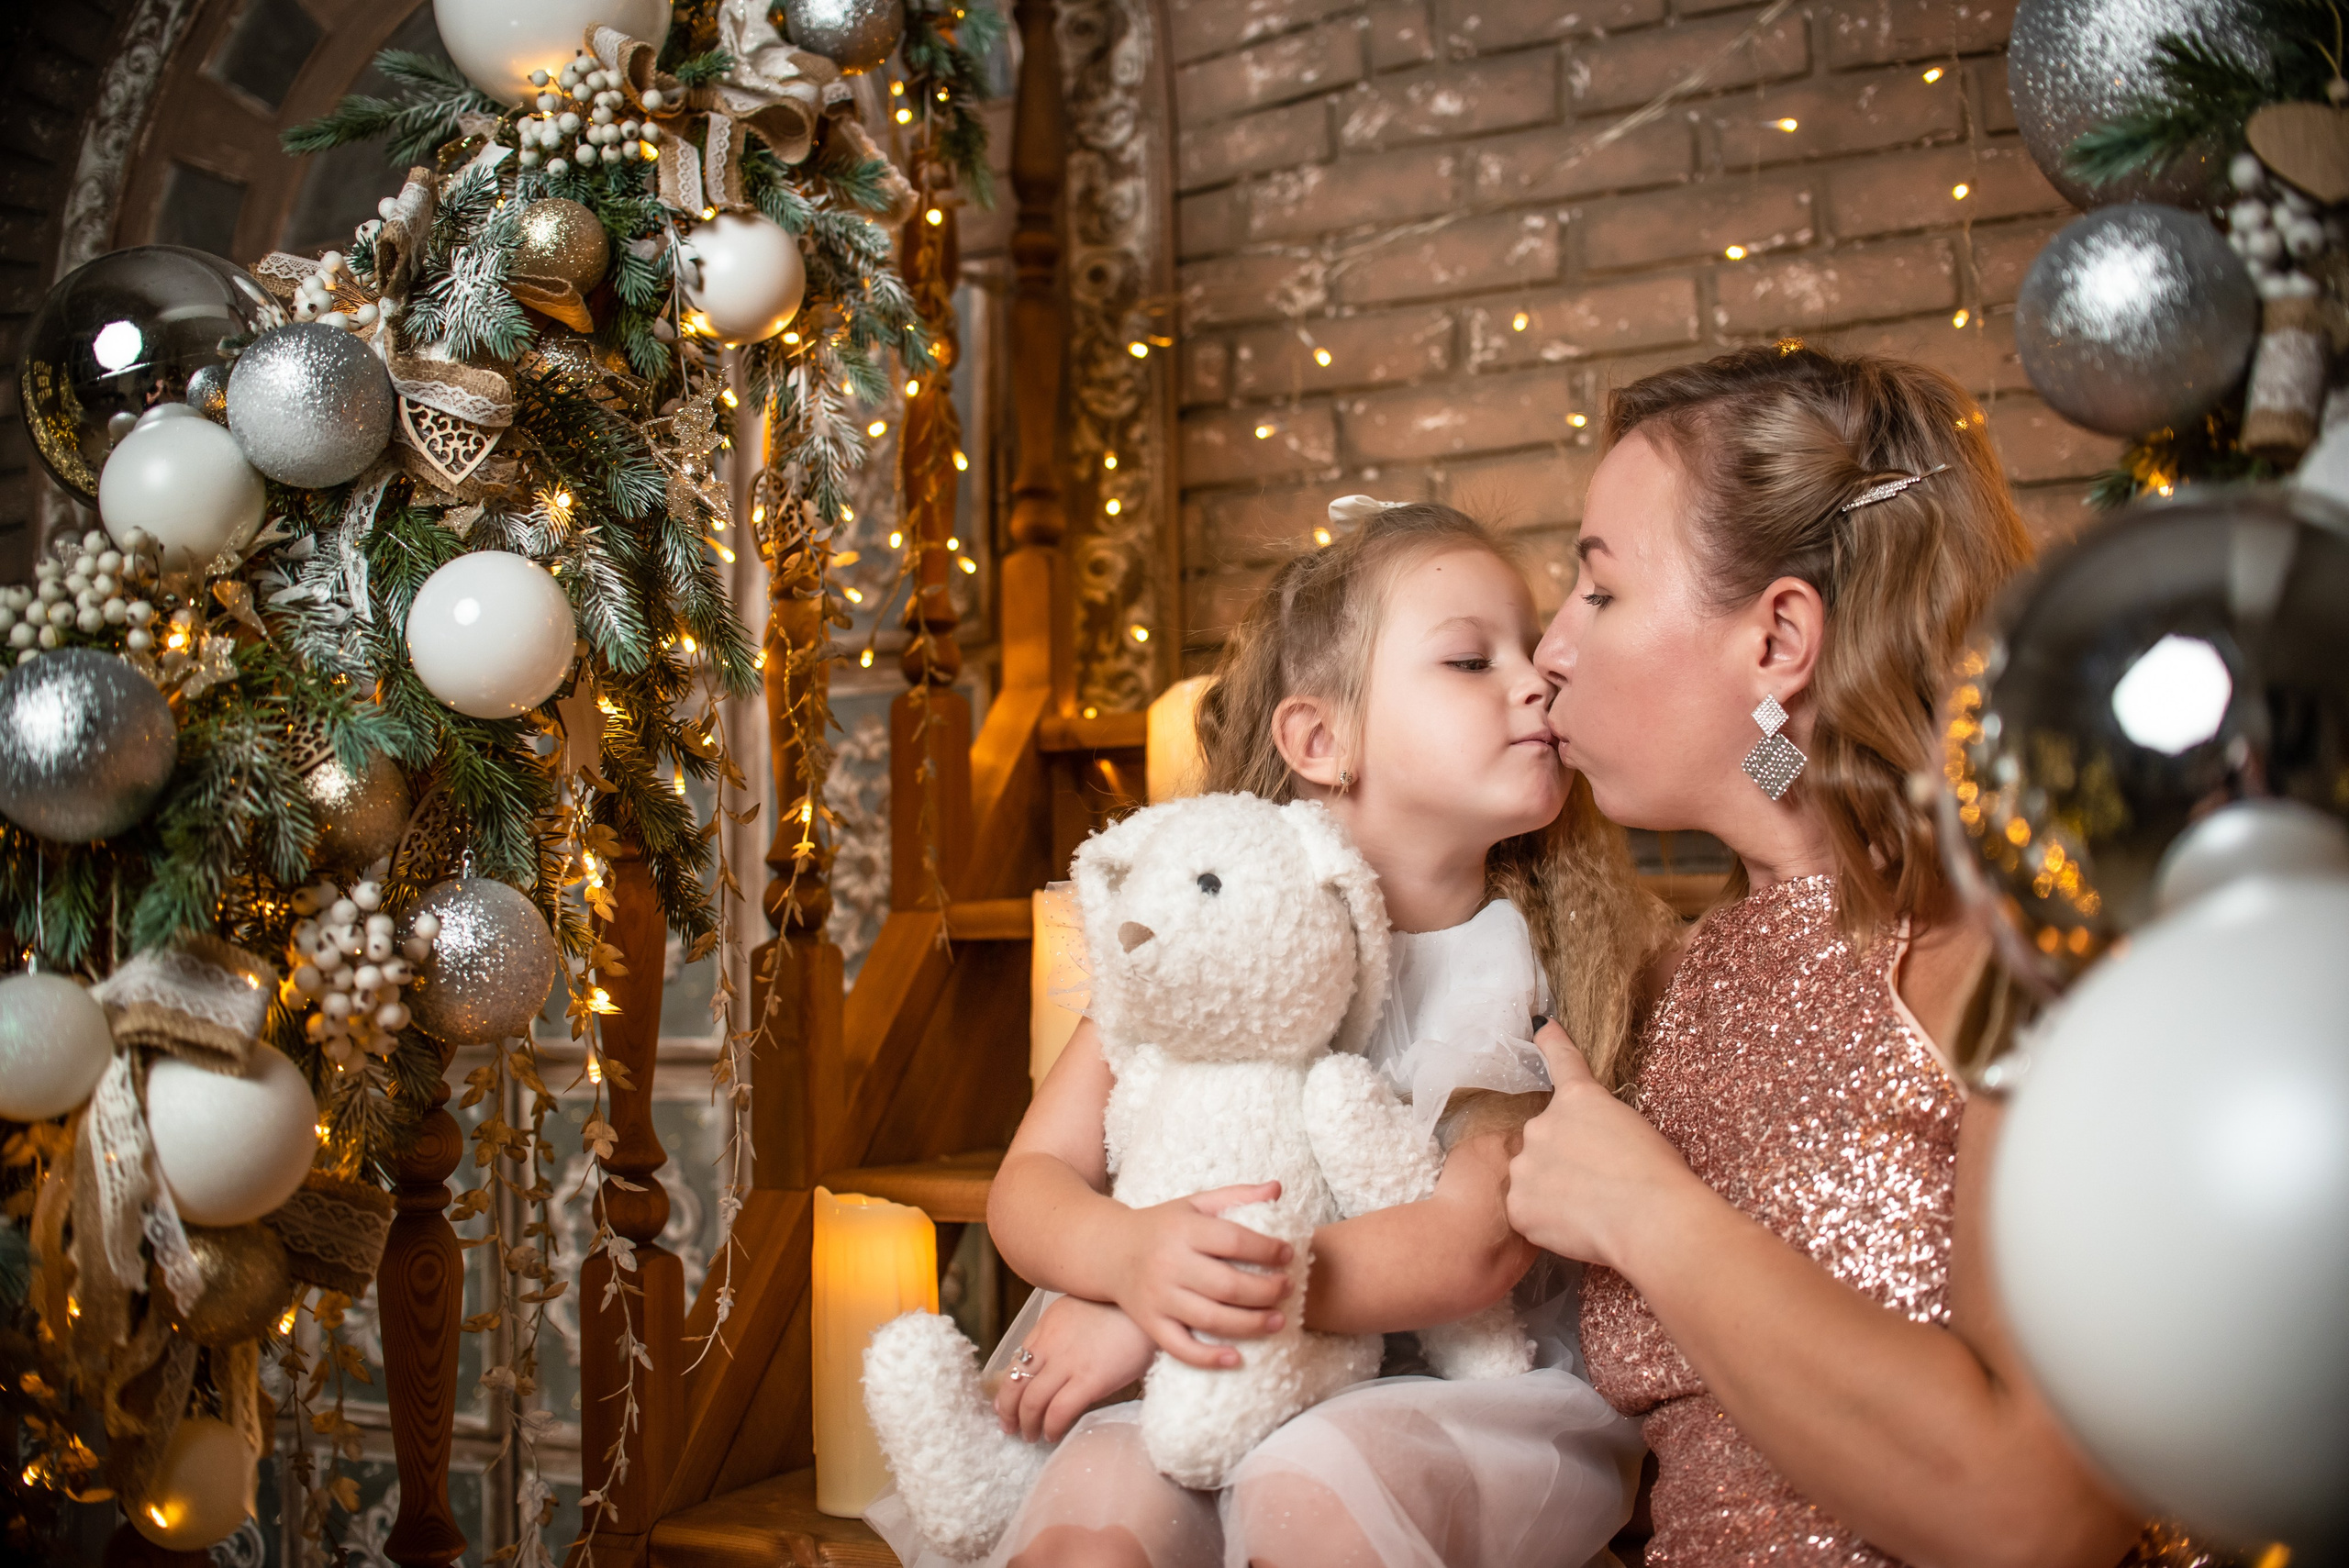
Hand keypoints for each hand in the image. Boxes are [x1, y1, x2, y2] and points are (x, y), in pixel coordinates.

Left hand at [992, 1295, 1157, 1442]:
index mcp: (1047, 1326)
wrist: (1149, 1304)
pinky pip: (1058, 1411)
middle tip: (1010, 1427)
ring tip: (1031, 1435)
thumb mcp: (1082, 1308)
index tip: (1005, 1405)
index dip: (1006, 1389)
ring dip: (1026, 1423)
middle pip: (1015, 1384)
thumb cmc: (1123, 1308)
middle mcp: (1050, 1344)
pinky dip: (1050, 1427)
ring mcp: (1068, 1363)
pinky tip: (1053, 1434)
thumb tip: (1055, 1356)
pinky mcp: (1089, 1380)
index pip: (1016, 1362)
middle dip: (1008, 1411)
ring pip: (1031, 1401)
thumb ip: (1063, 1331)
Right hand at [1109, 1181, 1291, 1366]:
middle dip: (1266, 1291)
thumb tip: (1278, 1188)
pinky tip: (1237, 1358)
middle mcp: (1169, 1264)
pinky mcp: (1151, 1324)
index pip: (1233, 1241)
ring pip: (1211, 1319)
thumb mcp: (1195, 1204)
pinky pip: (1181, 1348)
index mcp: (1182, 1231)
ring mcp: (1158, 1298)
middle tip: (1289, 1289)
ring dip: (1251, 1325)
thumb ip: (1236, 1196)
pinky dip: (1209, 1358)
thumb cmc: (1162, 1227)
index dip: (1267, 1249)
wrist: (1107, 1251)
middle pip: (1227, 1285)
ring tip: (1279, 1321)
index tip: (1288, 1254)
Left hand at [1505, 1022, 1703, 1269]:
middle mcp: (1542, 1124)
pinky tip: (1576, 1229)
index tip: (1540, 1027)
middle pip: (1545, 1139)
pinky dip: (1546, 1222)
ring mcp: (1526, 1165)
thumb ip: (1598, 1129)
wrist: (1652, 1218)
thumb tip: (1587, 1150)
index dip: (1551, 1042)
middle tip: (1598, 1186)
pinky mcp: (1519, 1206)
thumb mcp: (1635, 1130)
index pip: (1562, 1061)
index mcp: (1578, 1099)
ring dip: (1552, 1191)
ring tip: (1590, 1211)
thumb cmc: (1660, 1175)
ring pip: (1533, 1177)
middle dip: (1563, 1159)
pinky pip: (1528, 1212)